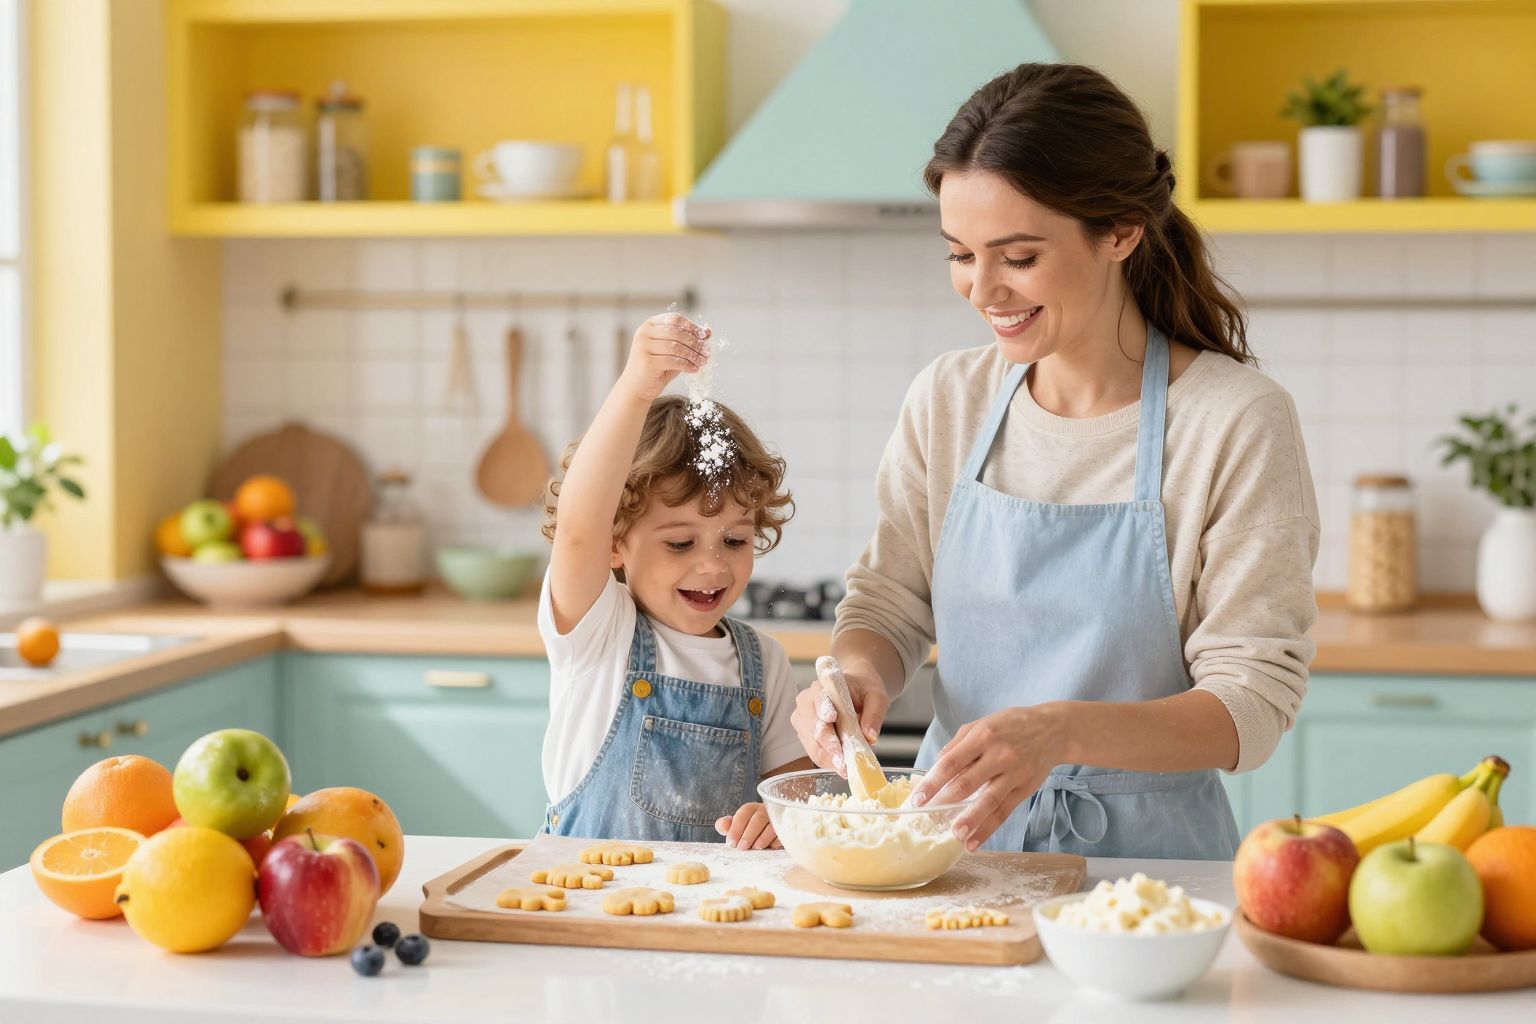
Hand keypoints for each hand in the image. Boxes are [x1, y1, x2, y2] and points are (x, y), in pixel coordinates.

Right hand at [621, 312, 710, 402]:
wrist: (636, 388)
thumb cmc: (656, 368)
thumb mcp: (673, 351)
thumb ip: (687, 341)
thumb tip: (708, 331)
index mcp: (649, 325)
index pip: (675, 319)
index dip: (691, 326)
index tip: (704, 336)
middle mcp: (644, 333)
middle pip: (676, 332)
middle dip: (695, 342)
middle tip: (707, 352)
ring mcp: (643, 347)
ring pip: (676, 346)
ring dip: (693, 354)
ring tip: (703, 361)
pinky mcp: (646, 362)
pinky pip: (673, 361)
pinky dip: (687, 365)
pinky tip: (694, 369)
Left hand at [715, 803, 779, 849]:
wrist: (774, 828)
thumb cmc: (751, 828)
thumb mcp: (738, 826)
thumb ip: (728, 825)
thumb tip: (720, 825)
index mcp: (752, 809)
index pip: (744, 813)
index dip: (736, 827)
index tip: (731, 843)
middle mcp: (766, 811)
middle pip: (759, 818)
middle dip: (749, 833)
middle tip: (741, 847)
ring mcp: (778, 819)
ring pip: (773, 824)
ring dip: (764, 837)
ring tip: (756, 848)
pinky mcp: (787, 829)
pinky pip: (784, 833)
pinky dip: (777, 840)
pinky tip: (771, 848)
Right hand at [790, 668, 889, 773]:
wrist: (854, 692)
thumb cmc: (863, 691)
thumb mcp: (876, 697)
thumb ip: (874, 714)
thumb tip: (870, 736)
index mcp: (822, 687)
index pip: (820, 699)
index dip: (824, 710)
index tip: (832, 718)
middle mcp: (806, 702)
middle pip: (814, 727)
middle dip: (829, 744)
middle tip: (842, 759)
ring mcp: (803, 720)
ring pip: (813, 744)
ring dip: (829, 757)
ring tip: (845, 767)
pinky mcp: (804, 735)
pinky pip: (814, 752)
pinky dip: (828, 761)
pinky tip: (840, 766)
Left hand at [906, 704, 1064, 851]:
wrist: (1053, 729)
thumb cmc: (1011, 725)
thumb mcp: (981, 724)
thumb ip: (957, 745)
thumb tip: (936, 767)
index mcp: (982, 736)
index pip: (951, 762)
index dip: (932, 782)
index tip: (917, 798)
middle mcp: (998, 755)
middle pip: (967, 783)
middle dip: (944, 802)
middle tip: (926, 818)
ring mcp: (1014, 773)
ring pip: (988, 801)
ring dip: (970, 820)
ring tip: (954, 834)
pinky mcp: (1024, 788)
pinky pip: (1004, 812)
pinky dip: (988, 829)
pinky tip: (974, 842)